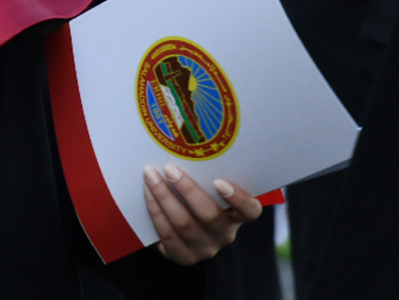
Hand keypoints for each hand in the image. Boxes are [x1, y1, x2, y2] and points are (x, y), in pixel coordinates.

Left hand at [143, 164, 261, 265]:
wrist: (178, 226)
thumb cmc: (196, 195)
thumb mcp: (207, 187)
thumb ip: (205, 173)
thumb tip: (185, 141)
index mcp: (238, 215)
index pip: (250, 210)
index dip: (238, 198)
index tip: (219, 182)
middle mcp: (225, 234)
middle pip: (209, 215)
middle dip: (186, 189)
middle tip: (169, 168)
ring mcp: (205, 248)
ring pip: (183, 223)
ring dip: (163, 196)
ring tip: (150, 176)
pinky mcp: (183, 256)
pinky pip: (167, 234)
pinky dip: (155, 210)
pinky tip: (148, 194)